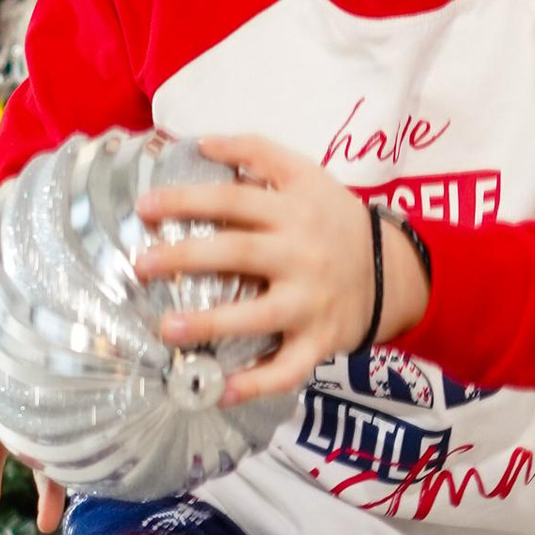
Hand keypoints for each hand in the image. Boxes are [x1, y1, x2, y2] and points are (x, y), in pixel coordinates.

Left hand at [133, 133, 422, 401]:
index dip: (187, 201)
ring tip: (167, 330)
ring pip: (259, 316)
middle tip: (142, 264)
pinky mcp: (319, 341)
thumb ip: (257, 153)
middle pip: (238, 253)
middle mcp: (301, 255)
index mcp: (293, 211)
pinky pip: (287, 368)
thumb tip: (201, 142)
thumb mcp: (306, 175)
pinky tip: (219, 391)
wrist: (392, 271)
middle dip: (186, 257)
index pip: (232, 201)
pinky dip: (256, 384)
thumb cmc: (334, 220)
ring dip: (212, 324)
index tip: (143, 207)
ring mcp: (310, 302)